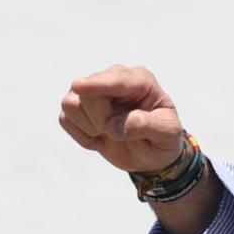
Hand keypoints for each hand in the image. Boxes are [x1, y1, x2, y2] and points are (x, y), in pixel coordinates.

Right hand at [59, 64, 184, 173]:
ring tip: (111, 133)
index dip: (98, 84)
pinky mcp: (78, 107)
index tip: (79, 87)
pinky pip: (65, 119)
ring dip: (89, 127)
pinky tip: (100, 138)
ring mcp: (93, 91)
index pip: (116, 80)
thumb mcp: (168, 133)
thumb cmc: (163, 138)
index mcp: (140, 80)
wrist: (151, 154)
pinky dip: (81, 136)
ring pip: (71, 104)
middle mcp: (114, 79)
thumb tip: (114, 125)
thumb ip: (146, 125)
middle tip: (120, 132)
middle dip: (100, 120)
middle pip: (88, 93)